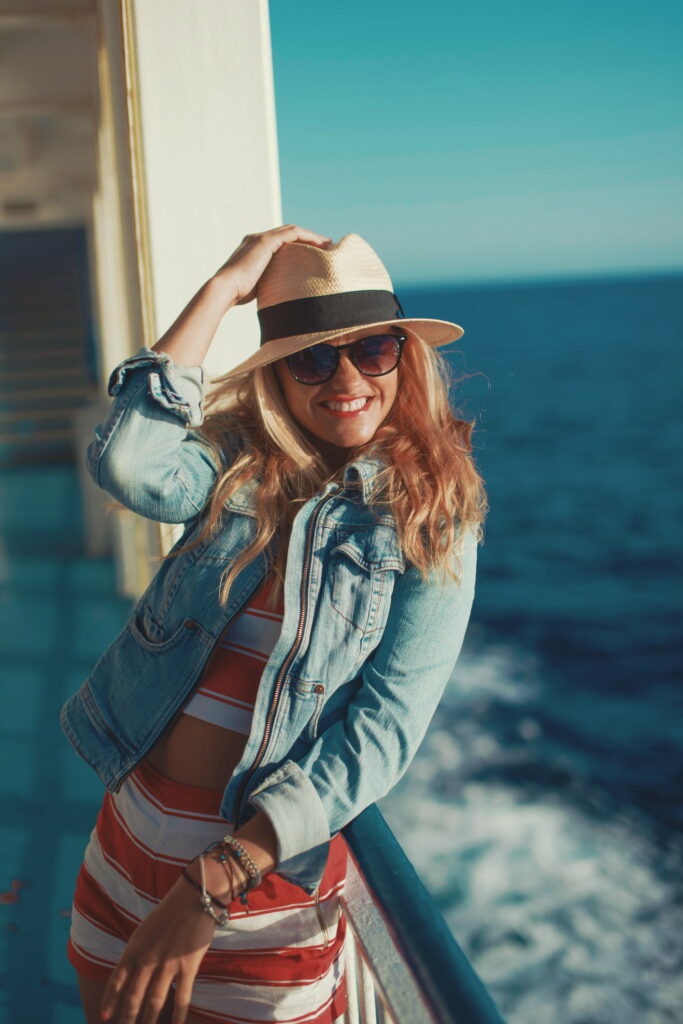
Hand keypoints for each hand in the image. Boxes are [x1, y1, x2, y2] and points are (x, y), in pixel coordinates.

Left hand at [100, 874, 216, 1023]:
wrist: (195, 897)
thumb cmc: (170, 913)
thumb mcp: (145, 930)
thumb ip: (137, 952)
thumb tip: (129, 975)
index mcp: (134, 948)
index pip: (117, 980)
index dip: (110, 1001)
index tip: (105, 1017)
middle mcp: (148, 958)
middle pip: (133, 997)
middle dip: (128, 1018)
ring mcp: (168, 964)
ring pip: (154, 1001)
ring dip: (149, 1020)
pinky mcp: (188, 966)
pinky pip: (182, 997)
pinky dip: (178, 1015)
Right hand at [213, 224, 331, 306]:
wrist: (225, 290)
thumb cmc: (237, 294)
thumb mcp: (257, 285)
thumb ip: (268, 282)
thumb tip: (280, 294)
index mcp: (254, 248)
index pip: (281, 241)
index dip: (299, 245)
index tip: (315, 254)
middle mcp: (257, 239)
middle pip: (289, 233)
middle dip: (309, 238)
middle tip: (326, 247)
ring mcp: (261, 238)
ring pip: (293, 230)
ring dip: (312, 236)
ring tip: (328, 245)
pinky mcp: (265, 241)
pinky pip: (292, 233)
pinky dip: (308, 237)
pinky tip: (321, 245)